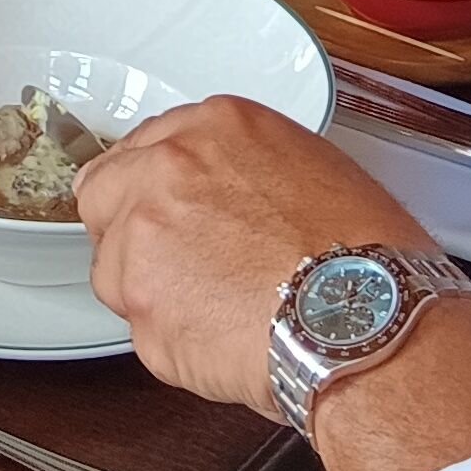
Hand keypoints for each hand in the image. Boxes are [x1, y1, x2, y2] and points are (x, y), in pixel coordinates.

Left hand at [78, 96, 433, 421]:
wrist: (366, 327)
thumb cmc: (366, 264)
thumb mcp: (315, 173)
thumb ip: (245, 170)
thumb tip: (228, 195)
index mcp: (216, 127)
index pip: (144, 148)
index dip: (155, 190)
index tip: (168, 213)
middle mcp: (168, 168)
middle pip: (103, 195)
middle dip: (128, 231)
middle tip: (175, 267)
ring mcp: (144, 232)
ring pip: (113, 268)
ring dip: (151, 294)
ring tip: (217, 314)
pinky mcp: (139, 299)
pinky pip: (137, 327)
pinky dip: (170, 343)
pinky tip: (222, 343)